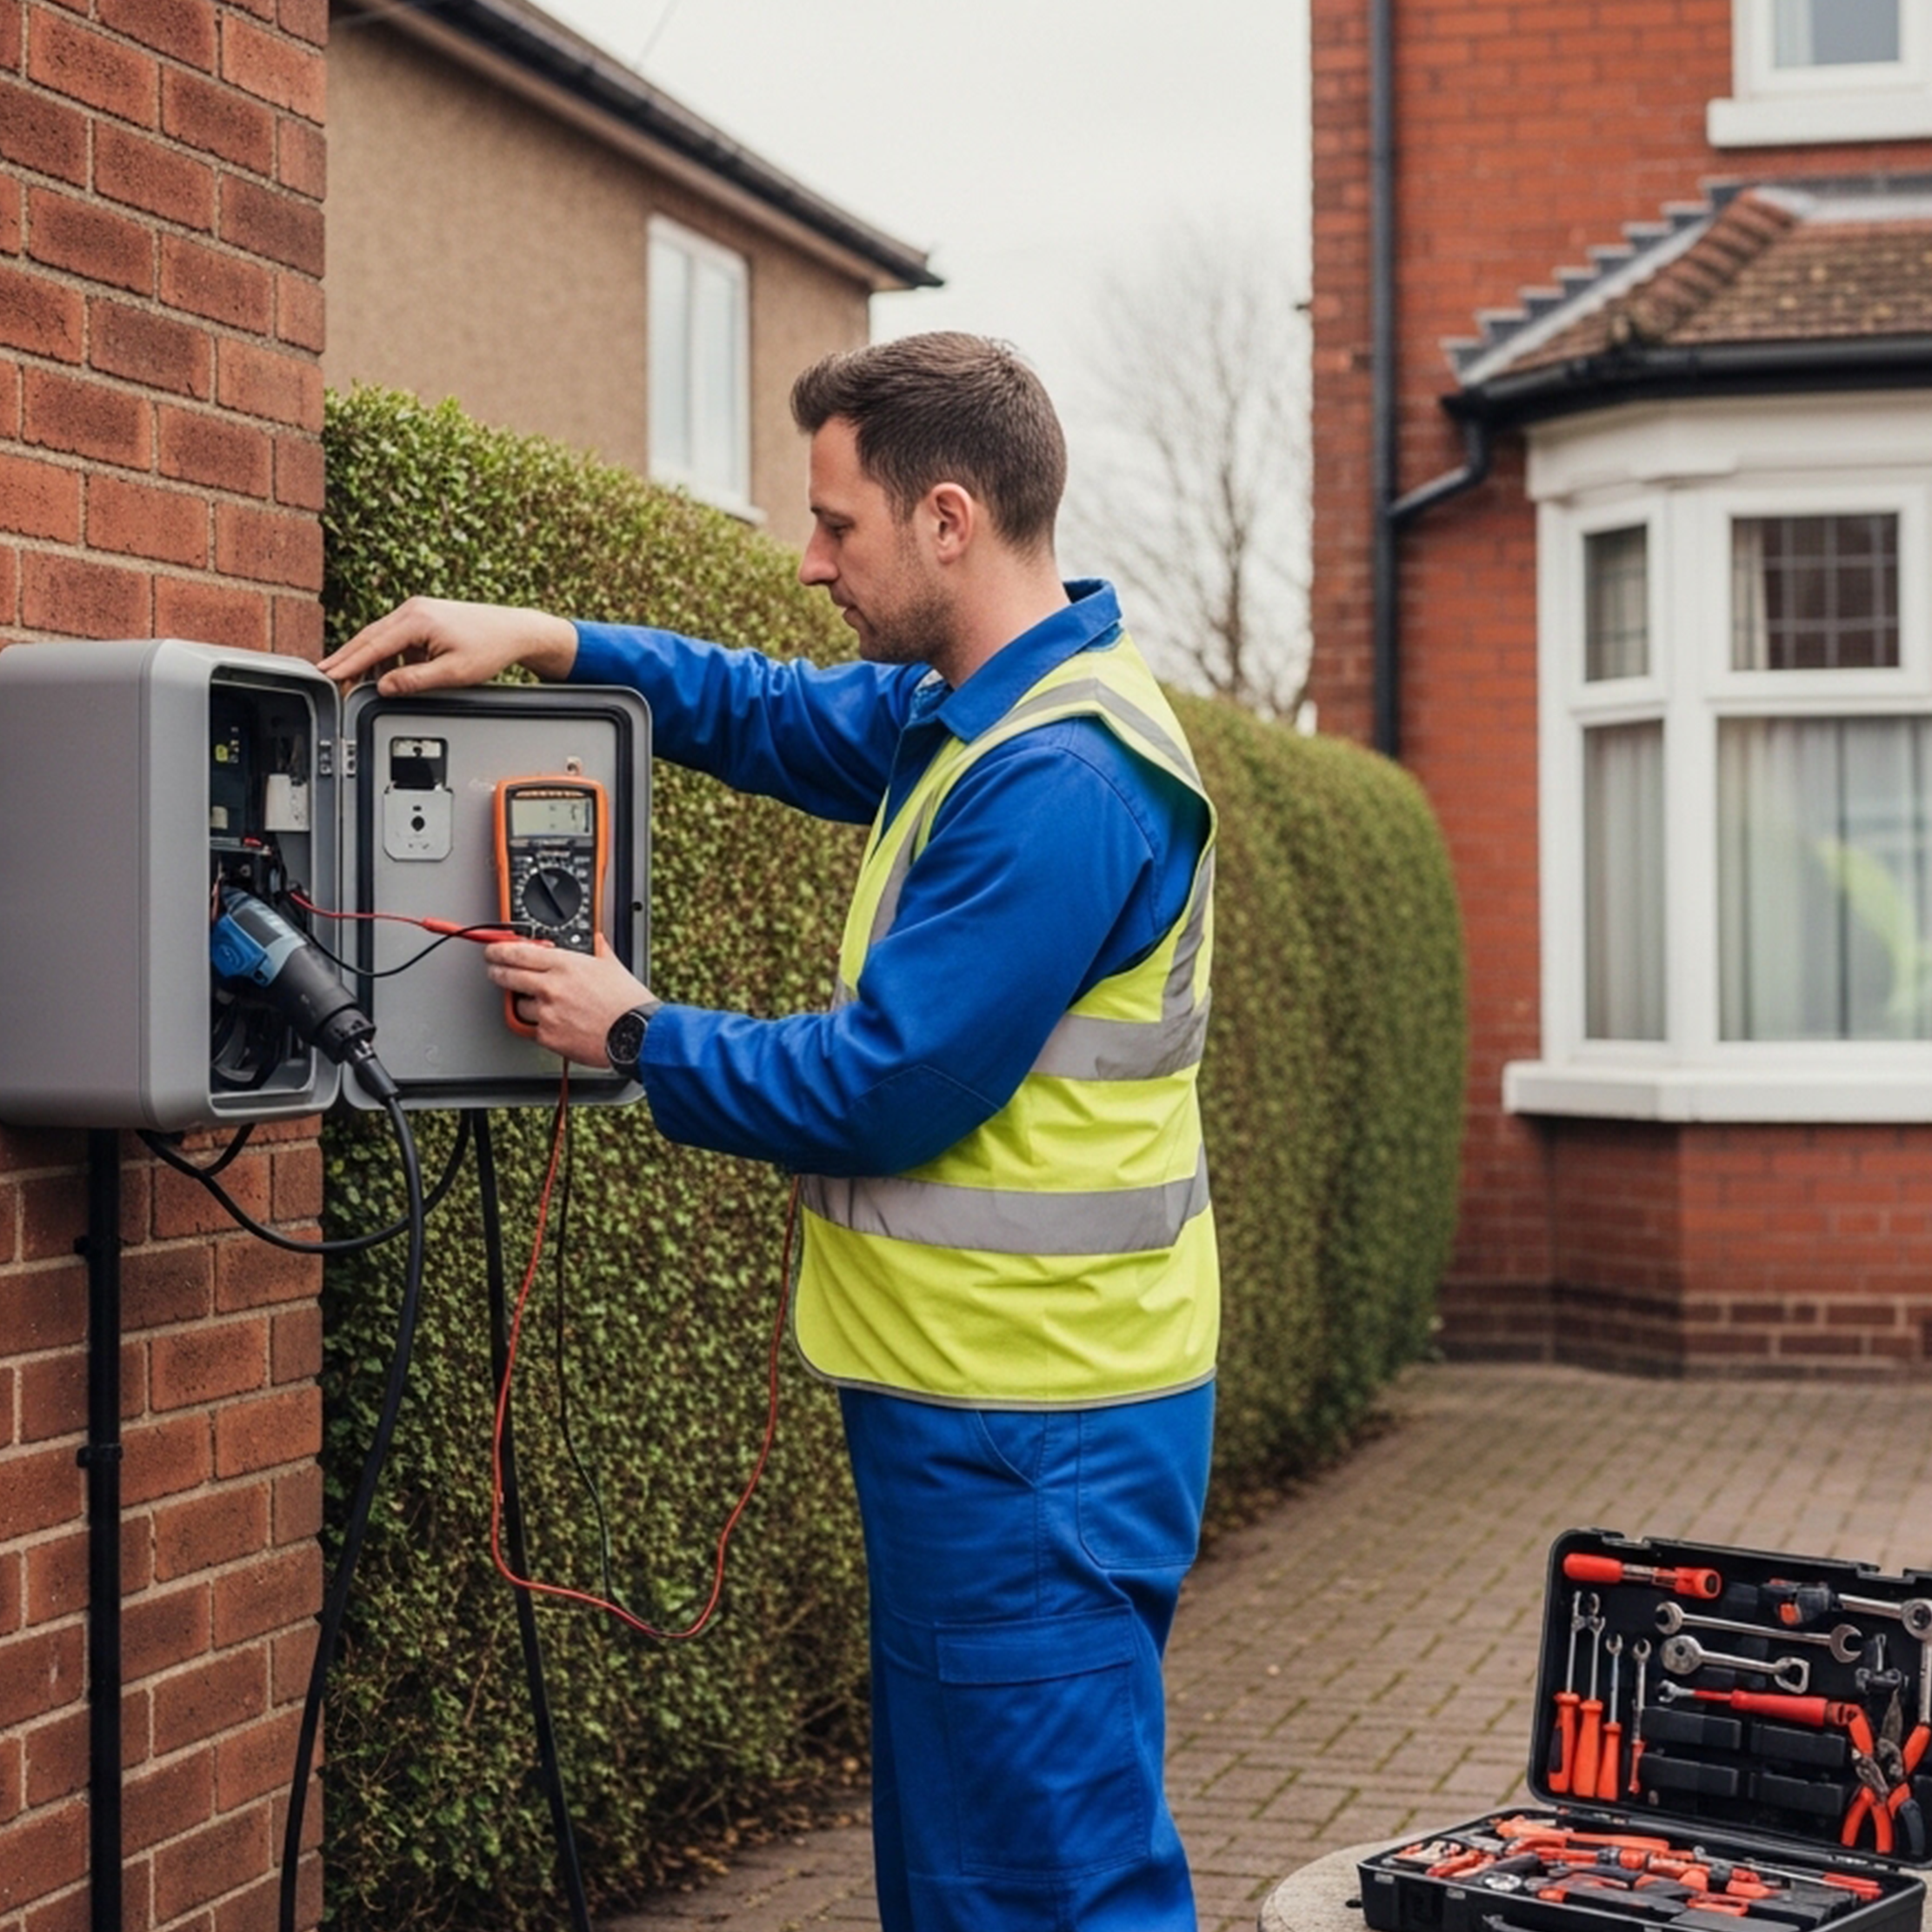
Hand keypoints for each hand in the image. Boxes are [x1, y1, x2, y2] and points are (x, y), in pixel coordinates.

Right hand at [318, 596, 577, 694]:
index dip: (348, 663)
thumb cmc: (491, 648)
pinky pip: (396, 638)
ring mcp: (418, 611)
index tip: (328, 676)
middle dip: (347, 659)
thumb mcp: (453, 673)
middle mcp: (413, 609)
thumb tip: (384, 688)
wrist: (515, 630)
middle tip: (327, 678)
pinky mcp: (424, 617)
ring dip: (369, 660)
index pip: (372, 644)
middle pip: (369, 637)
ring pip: (381, 638)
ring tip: (355, 682)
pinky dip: (388, 656)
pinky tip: (388, 675)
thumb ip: (415, 681)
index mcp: (417, 619)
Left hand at [483, 934, 654, 1068]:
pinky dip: (540, 1026)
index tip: (494, 950)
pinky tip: (554, 1024)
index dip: (499, 950)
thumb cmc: (628, 1003)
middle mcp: (551, 986)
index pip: (518, 952)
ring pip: (519, 1005)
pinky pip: (533, 1029)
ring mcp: (547, 1012)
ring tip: (537, 1003)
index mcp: (565, 964)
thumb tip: (597, 941)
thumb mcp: (613, 966)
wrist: (636, 1035)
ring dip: (524, 1003)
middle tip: (495, 970)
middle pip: (507, 975)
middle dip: (496, 971)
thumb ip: (598, 950)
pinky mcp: (549, 1036)